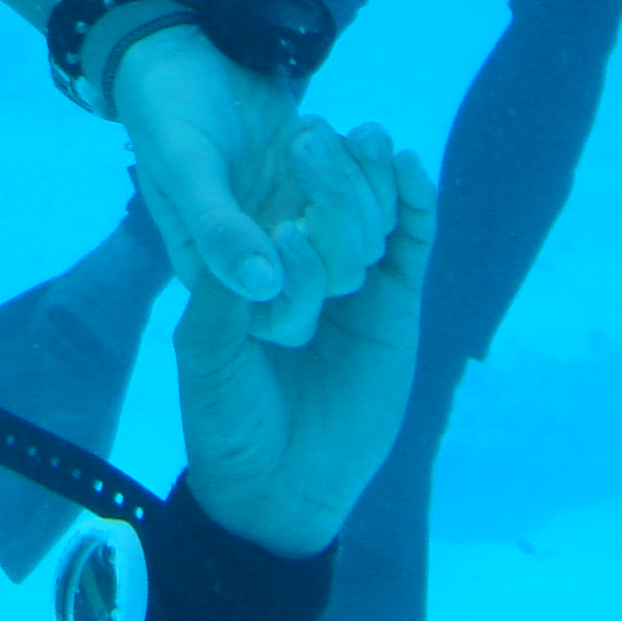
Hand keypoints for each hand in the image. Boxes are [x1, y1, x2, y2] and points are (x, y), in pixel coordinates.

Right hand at [115, 26, 384, 333]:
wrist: (185, 49)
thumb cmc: (168, 108)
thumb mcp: (184, 165)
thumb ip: (218, 226)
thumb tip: (263, 286)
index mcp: (218, 268)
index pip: (282, 312)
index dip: (303, 277)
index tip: (291, 222)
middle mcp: (265, 255)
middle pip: (337, 271)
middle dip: (335, 209)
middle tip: (304, 142)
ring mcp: (298, 219)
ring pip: (366, 236)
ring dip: (358, 182)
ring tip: (315, 127)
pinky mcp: (322, 186)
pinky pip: (376, 200)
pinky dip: (378, 168)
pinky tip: (364, 132)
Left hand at [175, 122, 434, 558]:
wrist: (278, 487)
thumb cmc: (227, 419)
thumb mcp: (207, 354)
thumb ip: (221, 298)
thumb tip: (246, 246)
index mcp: (254, 269)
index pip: (275, 204)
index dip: (284, 172)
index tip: (287, 133)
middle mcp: (304, 268)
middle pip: (325, 205)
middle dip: (327, 171)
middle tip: (318, 135)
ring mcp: (353, 286)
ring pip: (368, 217)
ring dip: (370, 176)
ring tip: (368, 136)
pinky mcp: (395, 308)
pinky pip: (409, 250)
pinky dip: (414, 209)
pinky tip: (410, 171)